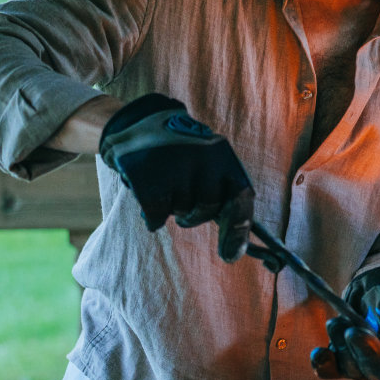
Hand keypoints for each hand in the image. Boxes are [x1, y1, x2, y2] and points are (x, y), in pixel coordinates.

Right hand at [97, 93, 253, 261]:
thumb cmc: (181, 152)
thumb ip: (223, 192)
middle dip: (194, 214)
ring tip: (164, 182)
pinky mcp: (147, 176)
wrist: (138, 122)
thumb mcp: (210, 159)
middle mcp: (203, 158)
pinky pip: (156, 217)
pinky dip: (152, 216)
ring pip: (180, 212)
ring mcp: (174, 166)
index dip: (238, 230)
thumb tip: (235, 246)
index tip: (230, 256)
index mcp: (224, 154)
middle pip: (206, 210)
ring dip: (172, 207)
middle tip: (183, 203)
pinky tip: (147, 194)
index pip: (241, 197)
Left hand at [309, 267, 379, 379]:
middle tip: (355, 331)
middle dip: (363, 354)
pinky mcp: (342, 361)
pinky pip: (329, 370)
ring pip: (350, 369)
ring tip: (342, 320)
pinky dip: (322, 361)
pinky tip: (319, 352)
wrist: (372, 290)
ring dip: (342, 343)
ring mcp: (363, 367)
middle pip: (376, 375)